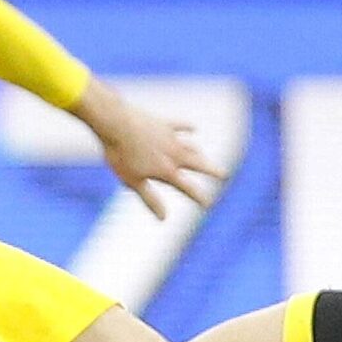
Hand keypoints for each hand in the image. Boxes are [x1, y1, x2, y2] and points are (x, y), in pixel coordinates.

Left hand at [74, 80, 225, 219]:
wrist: (116, 124)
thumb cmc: (121, 155)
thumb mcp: (134, 182)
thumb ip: (150, 199)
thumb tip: (164, 218)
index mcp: (167, 171)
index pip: (187, 188)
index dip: (199, 197)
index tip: (208, 204)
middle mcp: (174, 154)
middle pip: (198, 164)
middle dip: (212, 170)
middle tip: (224, 174)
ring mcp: (171, 137)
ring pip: (191, 146)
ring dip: (199, 153)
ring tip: (204, 157)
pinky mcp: (164, 124)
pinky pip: (180, 126)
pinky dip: (188, 128)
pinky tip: (194, 129)